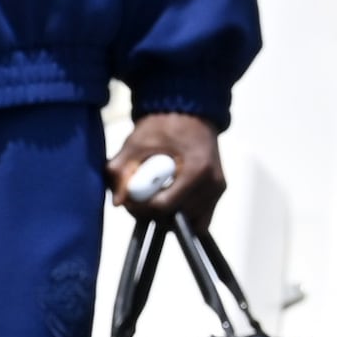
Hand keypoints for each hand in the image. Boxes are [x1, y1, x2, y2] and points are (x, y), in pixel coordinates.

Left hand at [110, 112, 225, 216]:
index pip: (164, 206)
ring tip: (155, 194)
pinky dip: (183, 215)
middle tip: (139, 198)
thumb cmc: (165, 124)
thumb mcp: (137, 142)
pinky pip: (199, 220)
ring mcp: (217, 190)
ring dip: (167, 215)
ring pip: (187, 222)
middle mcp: (212, 183)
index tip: (130, 198)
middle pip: (175, 217)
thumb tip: (118, 200)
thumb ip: (123, 170)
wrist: (190, 114)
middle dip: (152, 212)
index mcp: (196, 170)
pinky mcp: (217, 192)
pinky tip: (170, 200)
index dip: (141, 206)